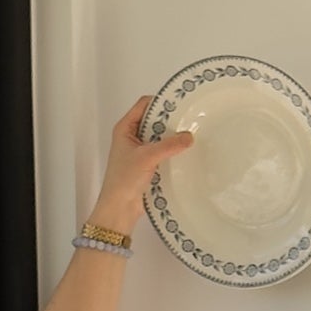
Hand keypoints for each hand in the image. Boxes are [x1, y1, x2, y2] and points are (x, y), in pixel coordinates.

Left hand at [88, 95, 193, 234]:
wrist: (119, 208)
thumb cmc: (125, 179)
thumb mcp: (148, 157)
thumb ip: (169, 145)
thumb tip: (190, 136)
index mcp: (124, 128)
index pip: (143, 105)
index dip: (159, 102)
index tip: (179, 103)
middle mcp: (131, 137)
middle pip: (152, 120)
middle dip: (169, 120)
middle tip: (189, 118)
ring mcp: (139, 151)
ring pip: (158, 137)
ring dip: (171, 136)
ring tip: (191, 133)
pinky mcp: (146, 165)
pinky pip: (161, 152)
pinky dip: (171, 151)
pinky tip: (185, 151)